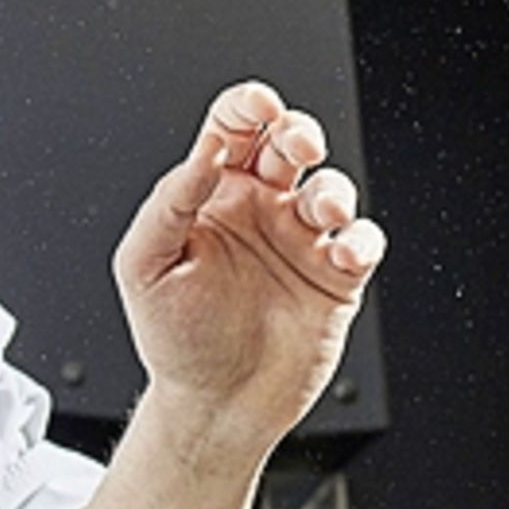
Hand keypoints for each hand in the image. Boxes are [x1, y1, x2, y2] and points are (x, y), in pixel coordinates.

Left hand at [111, 81, 387, 450]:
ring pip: (331, 189)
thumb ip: (171, 202)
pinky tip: (344, 252)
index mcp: (209, 196)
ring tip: (320, 210)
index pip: (232, 131)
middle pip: (289, 146)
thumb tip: (202, 151)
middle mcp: (258, 210)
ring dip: (332, 189)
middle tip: (298, 144)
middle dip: (299, 133)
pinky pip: (362, 243)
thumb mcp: (146, 265)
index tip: (257, 104)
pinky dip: (362, 240)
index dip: (247, 106)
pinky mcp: (336, 278)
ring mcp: (299, 242)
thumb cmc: (174, 338)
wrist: (215, 405)